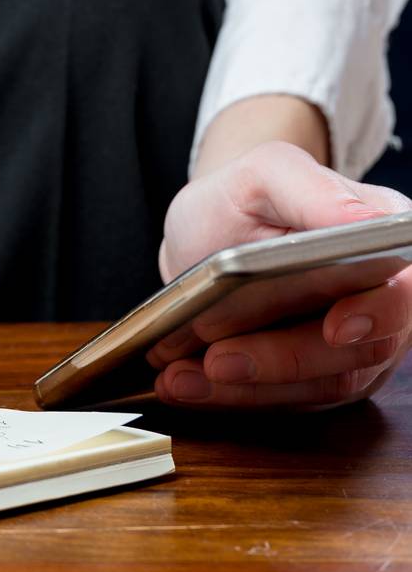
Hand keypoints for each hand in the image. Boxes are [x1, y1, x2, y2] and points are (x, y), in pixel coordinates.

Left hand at [151, 142, 411, 409]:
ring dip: (249, 388)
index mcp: (384, 237)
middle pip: (361, 349)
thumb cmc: (243, 197)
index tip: (336, 327)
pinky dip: (231, 397)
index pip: (403, 286)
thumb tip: (365, 222)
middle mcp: (383, 298)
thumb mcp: (265, 173)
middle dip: (287, 359)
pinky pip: (285, 399)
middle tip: (220, 359)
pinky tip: (184, 384)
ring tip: (182, 377)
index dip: (380, 312)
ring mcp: (356, 345)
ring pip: (319, 384)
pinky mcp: (318, 379)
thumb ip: (311, 189)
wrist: (211, 231)